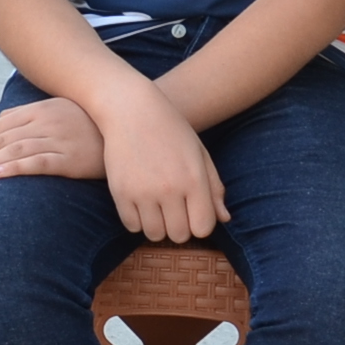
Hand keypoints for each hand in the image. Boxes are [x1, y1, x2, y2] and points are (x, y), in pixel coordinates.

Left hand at [0, 95, 105, 184]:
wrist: (128, 130)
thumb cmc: (90, 125)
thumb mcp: (58, 112)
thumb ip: (29, 114)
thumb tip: (1, 119)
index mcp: (40, 110)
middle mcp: (46, 121)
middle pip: (2, 140)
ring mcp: (59, 138)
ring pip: (15, 151)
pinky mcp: (71, 157)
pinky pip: (39, 161)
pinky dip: (16, 168)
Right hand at [93, 91, 224, 241]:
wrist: (131, 109)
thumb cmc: (171, 130)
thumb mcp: (199, 154)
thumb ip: (213, 188)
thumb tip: (224, 219)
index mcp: (194, 179)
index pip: (203, 227)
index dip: (199, 224)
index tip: (192, 212)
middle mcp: (169, 189)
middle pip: (178, 235)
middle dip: (178, 227)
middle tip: (173, 210)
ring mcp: (142, 192)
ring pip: (154, 234)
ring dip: (157, 226)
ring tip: (156, 207)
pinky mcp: (120, 192)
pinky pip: (131, 226)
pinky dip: (137, 220)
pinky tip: (139, 203)